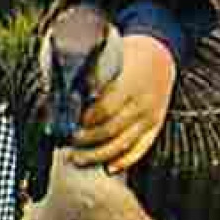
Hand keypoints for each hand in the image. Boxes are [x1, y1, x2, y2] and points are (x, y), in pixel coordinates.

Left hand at [70, 34, 175, 173]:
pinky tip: (109, 168)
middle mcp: (143, 102)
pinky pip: (141, 148)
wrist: (161, 52)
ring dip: (99, 155)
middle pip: (111, 129)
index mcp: (130, 82)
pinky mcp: (155, 124)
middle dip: (86, 140)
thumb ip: (89, 74)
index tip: (67, 124)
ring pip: (124, 143)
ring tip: (77, 159)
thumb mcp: (110, 56)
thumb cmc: (126, 53)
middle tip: (67, 143)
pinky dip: (125, 161)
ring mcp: (150, 115)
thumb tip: (59, 89)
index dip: (84, 121)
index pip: (105, 109)